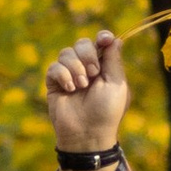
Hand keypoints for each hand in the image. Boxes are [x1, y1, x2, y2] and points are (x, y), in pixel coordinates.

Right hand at [43, 29, 128, 154]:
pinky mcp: (54, 83)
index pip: (101, 43)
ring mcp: (69, 74)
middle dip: (88, 54)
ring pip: (66, 53)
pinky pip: (54, 67)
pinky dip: (63, 75)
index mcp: (104, 67)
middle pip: (82, 43)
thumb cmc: (106, 111)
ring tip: (81, 86)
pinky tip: (69, 90)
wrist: (87, 133)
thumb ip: (114, 60)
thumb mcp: (116, 84)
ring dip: (75, 67)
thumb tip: (114, 39)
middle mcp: (86, 68)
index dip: (102, 37)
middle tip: (93, 73)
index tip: (104, 39)